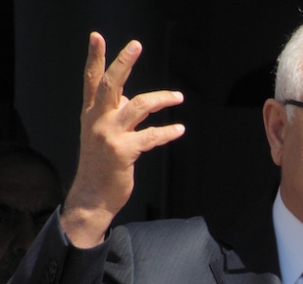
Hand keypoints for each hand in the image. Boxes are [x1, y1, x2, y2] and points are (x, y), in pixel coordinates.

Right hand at [62, 32, 184, 246]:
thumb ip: (113, 113)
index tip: (98, 36)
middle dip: (124, 62)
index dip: (95, 58)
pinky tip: (179, 129)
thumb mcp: (100, 134)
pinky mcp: (124, 152)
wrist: (92, 196)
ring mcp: (110, 136)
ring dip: (162, 98)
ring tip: (179, 96)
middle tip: (136, 44)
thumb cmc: (100, 164)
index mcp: (91, 114)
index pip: (92, 80)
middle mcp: (97, 121)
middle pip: (110, 84)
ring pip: (138, 106)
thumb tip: (129, 98)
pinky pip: (151, 136)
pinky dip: (168, 131)